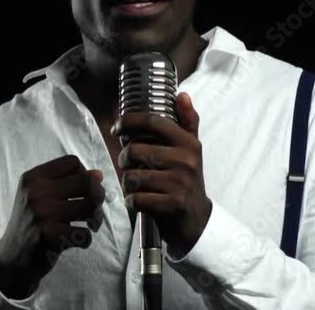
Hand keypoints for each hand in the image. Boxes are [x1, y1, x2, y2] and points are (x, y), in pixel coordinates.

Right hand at [0, 155, 104, 298]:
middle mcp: (36, 191)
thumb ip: (67, 182)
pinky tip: (80, 241)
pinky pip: (85, 232)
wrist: (12, 258)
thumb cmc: (32, 224)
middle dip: (98, 195)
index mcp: (33, 177)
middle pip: (86, 181)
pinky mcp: (50, 235)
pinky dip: (88, 238)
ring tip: (91, 224)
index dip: (85, 174)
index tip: (82, 191)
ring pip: (90, 204)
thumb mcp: (40, 197)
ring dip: (97, 217)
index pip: (72, 162)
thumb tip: (99, 175)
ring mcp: (43, 213)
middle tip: (94, 209)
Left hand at [112, 92, 212, 257]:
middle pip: (135, 150)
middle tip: (129, 165)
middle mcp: (186, 160)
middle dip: (125, 159)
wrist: (197, 220)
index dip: (130, 121)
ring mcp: (180, 183)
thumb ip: (187, 122)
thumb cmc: (187, 181)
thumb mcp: (191, 150)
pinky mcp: (172, 205)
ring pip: (132, 176)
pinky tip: (140, 201)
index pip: (153, 121)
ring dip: (127, 183)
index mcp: (188, 143)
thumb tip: (182, 94)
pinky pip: (136, 198)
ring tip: (136, 185)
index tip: (116, 127)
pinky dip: (132, 201)